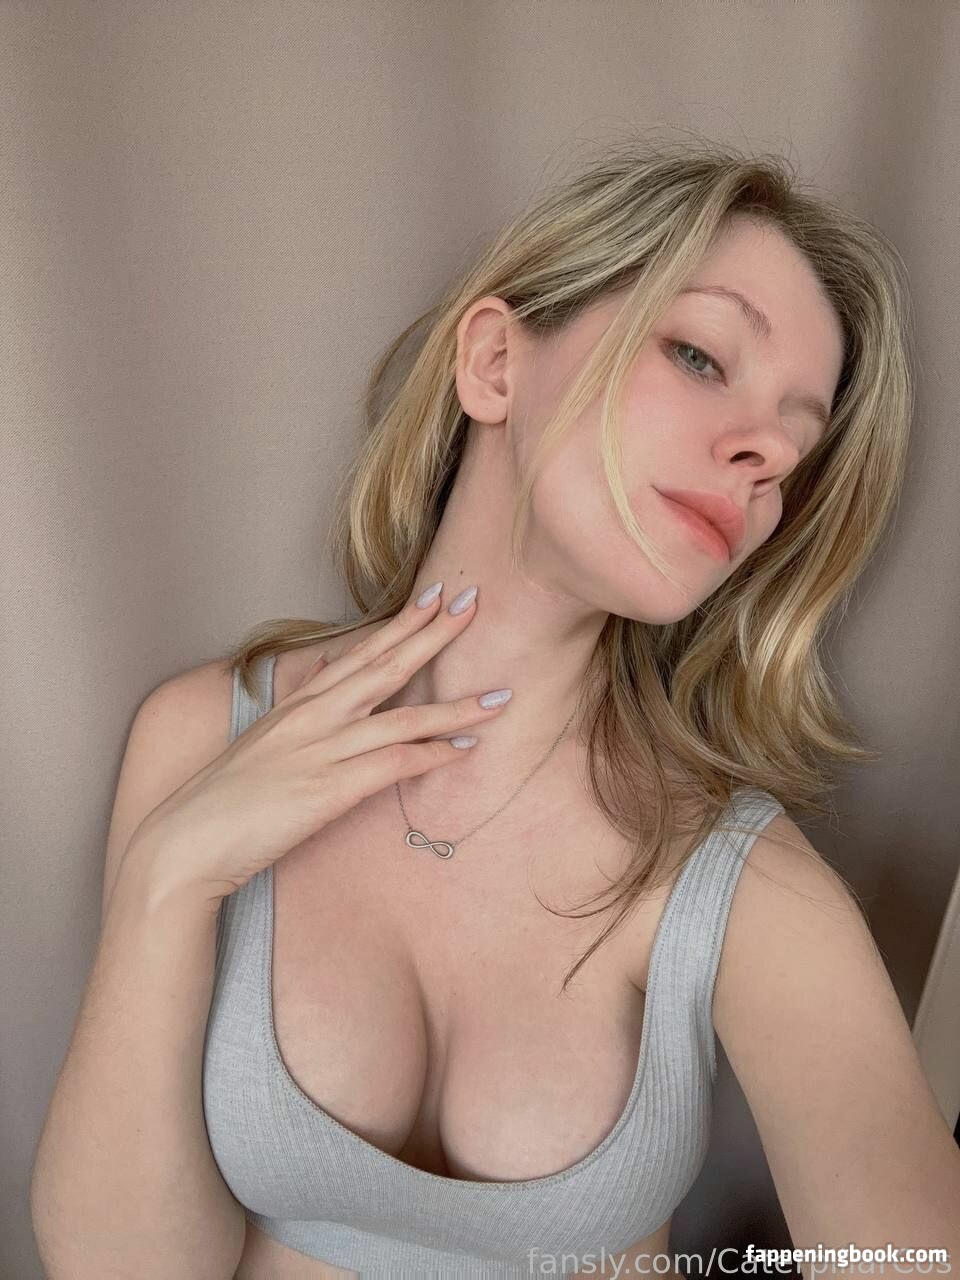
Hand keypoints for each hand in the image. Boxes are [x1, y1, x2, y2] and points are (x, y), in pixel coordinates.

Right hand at [129, 585, 505, 907]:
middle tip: (475, 604)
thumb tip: (331, 686)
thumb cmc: (227, 800)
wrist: (187, 842)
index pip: (358, 653)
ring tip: (499, 695)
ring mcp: (321, 752)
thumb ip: (302, 717)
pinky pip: (392, 765)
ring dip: (455, 706)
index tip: (435, 597)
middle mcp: (313, 719)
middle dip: (433, 635)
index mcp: (299, 706)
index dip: (400, 624)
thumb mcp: (267, 746)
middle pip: (384, 666)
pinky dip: (431, 755)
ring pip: (401, 717)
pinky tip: (465, 749)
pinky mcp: (327, 790)